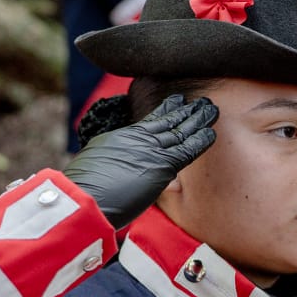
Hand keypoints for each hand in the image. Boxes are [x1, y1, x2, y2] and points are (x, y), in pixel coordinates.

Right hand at [62, 95, 217, 227]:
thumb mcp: (98, 163)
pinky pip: (187, 150)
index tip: (178, 100)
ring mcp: (151, 150)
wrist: (85, 195)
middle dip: (187, 111)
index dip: (167, 110)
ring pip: (180, 131)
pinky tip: (211, 132)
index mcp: (123, 137)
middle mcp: (139, 139)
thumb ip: (116, 160)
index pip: (151, 121)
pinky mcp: (162, 164)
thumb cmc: (85, 188)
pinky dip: (200, 141)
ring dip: (198, 119)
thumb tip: (124, 167)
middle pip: (168, 121)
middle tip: (202, 101)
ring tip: (211, 107)